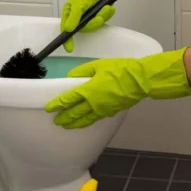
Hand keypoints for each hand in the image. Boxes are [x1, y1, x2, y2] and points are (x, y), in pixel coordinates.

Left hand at [44, 48, 190, 128]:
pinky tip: (85, 121)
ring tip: (67, 126)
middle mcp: (93, 104)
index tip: (49, 108)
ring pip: (85, 120)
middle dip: (64, 118)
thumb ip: (83, 72)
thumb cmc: (120, 70)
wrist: (140, 81)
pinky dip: (87, 121)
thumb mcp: (98, 65)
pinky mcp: (111, 112)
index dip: (57, 104)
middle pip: (74, 114)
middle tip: (56, 121)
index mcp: (88, 91)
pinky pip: (95, 119)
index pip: (68, 100)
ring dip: (74, 124)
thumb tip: (71, 77)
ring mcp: (102, 110)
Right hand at [61, 0, 144, 51]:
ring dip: (102, 17)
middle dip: (93, 23)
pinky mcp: (99, 14)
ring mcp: (89, 14)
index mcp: (70, 10)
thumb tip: (68, 30)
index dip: (67, 38)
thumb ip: (74, 16)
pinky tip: (110, 8)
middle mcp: (78, 14)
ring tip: (107, 8)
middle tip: (100, 17)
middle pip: (83, 28)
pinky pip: (102, 20)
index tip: (70, 48)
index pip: (66, 27)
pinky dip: (107, 15)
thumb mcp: (80, 2)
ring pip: (94, 25)